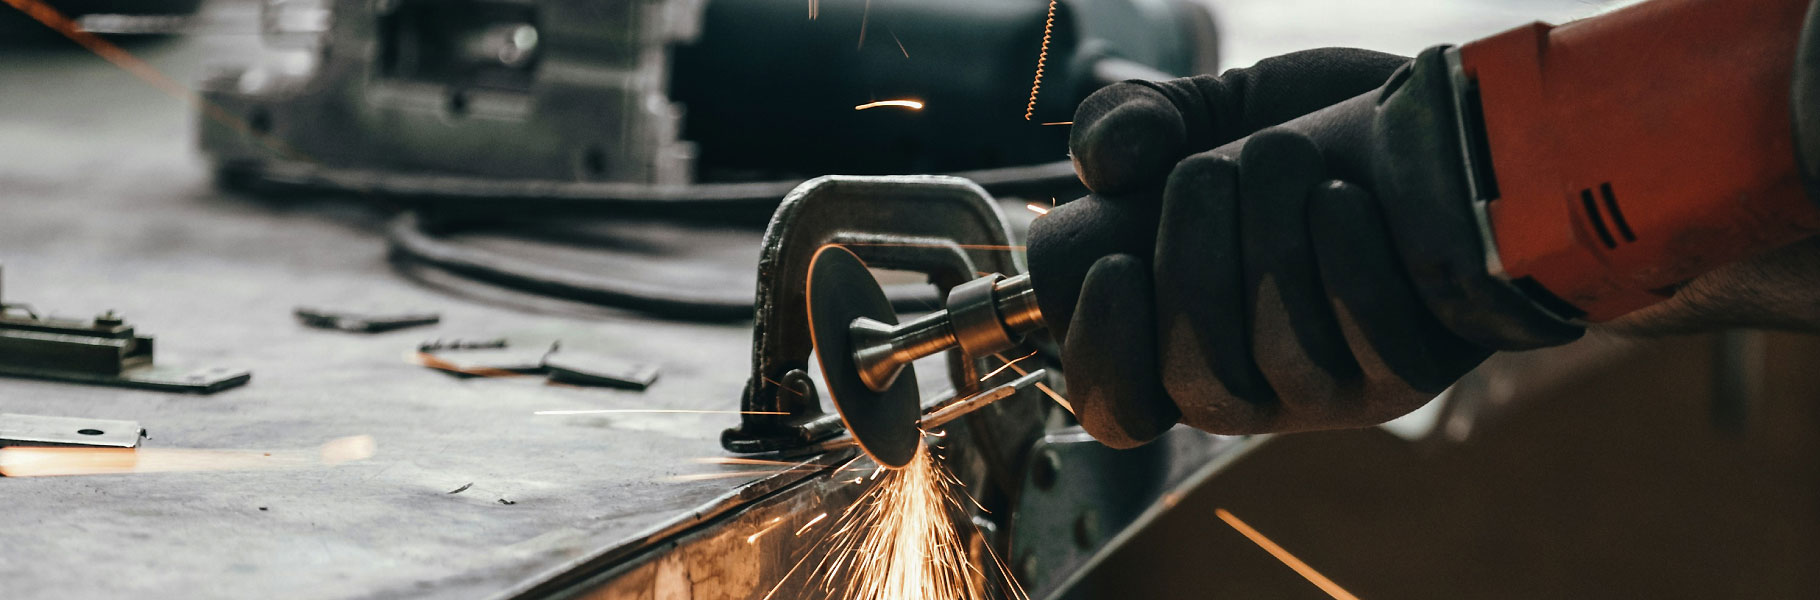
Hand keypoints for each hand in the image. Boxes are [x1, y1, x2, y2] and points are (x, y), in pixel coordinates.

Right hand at [1051, 49, 1585, 445]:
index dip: (1104, 355)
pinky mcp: (1412, 369)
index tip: (1115, 265)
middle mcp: (1250, 387)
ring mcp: (1333, 391)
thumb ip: (1122, 124)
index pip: (1118, 413)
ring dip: (1273, 238)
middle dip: (1192, 264)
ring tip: (1282, 154)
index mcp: (1171, 344)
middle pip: (1196, 381)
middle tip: (1206, 171)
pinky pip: (1371, 337)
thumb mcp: (1195, 115)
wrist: (1427, 118)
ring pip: (1286, 357)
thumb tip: (1106, 167)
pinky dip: (1347, 252)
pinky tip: (1343, 194)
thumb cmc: (1300, 133)